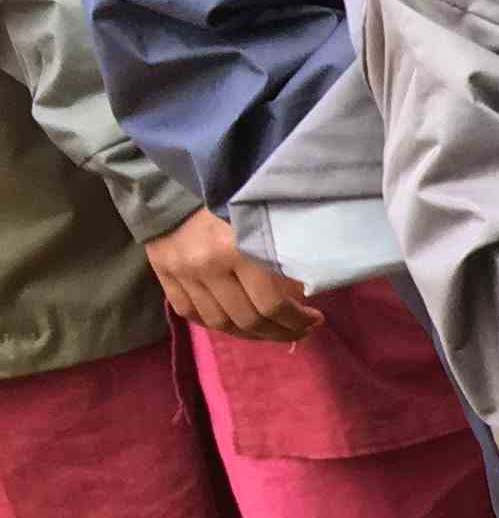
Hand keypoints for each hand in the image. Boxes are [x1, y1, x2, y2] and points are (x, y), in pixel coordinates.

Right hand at [140, 209, 319, 341]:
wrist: (175, 183)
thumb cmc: (233, 198)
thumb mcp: (265, 220)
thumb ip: (281, 254)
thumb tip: (305, 291)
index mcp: (237, 249)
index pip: (271, 304)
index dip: (297, 321)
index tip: (314, 320)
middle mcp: (206, 265)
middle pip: (247, 320)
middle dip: (280, 331)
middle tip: (299, 329)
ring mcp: (182, 273)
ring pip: (220, 324)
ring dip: (251, 334)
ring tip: (271, 329)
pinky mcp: (163, 276)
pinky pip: (192, 314)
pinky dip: (217, 323)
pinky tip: (236, 321)